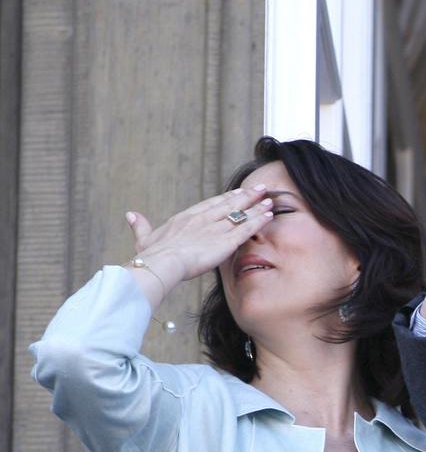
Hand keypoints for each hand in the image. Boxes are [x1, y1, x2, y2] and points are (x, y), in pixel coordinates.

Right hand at [124, 187, 274, 303]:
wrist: (162, 263)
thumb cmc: (152, 256)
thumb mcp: (144, 239)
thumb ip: (140, 226)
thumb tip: (130, 214)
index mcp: (186, 217)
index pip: (211, 204)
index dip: (225, 198)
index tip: (236, 193)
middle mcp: (203, 218)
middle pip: (229, 204)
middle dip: (246, 196)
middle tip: (260, 188)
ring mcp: (216, 228)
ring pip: (241, 214)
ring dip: (257, 206)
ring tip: (270, 199)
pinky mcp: (227, 241)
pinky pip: (247, 229)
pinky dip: (259, 221)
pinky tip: (269, 215)